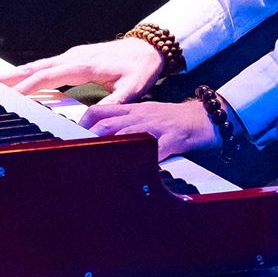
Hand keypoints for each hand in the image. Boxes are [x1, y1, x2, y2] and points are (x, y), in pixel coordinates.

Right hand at [0, 38, 164, 103]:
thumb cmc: (141, 66)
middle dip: (12, 76)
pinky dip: (31, 72)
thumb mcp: (134, 87)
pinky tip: (21, 79)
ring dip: (18, 73)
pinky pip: (47, 66)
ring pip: (40, 65)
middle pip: (37, 67)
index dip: (28, 87)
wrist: (149, 46)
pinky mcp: (75, 58)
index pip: (49, 77)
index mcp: (84, 65)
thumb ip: (115, 104)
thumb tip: (97, 121)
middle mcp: (74, 57)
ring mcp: (73, 55)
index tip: (10, 96)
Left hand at [80, 98, 217, 160]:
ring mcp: (158, 126)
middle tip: (78, 151)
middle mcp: (142, 115)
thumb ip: (123, 122)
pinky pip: (160, 148)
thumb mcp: (145, 114)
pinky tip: (140, 166)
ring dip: (114, 146)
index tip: (72, 137)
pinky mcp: (175, 138)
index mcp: (134, 110)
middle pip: (111, 123)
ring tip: (100, 159)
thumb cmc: (172, 120)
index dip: (84, 123)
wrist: (204, 117)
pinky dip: (149, 157)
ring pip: (131, 133)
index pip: (102, 110)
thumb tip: (98, 134)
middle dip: (92, 136)